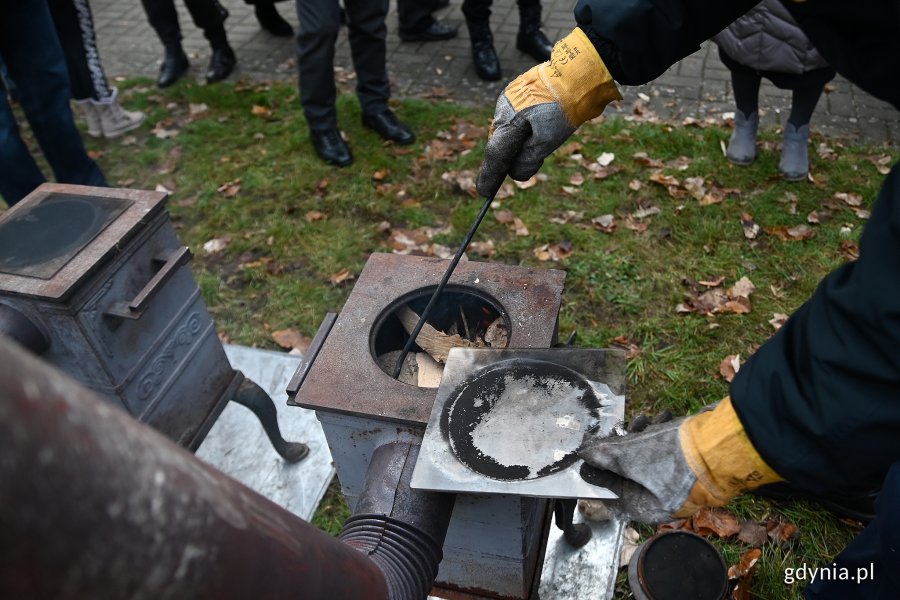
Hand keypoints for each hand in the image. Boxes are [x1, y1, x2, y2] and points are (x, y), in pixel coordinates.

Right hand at [476, 28, 620, 197]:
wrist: (578, 73)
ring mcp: (509, 99)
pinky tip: (538, 129)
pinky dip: (523, 130)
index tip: (484, 192)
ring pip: (509, 131)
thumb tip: (515, 173)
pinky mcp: (519, 93)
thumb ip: (527, 160)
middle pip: (500, 143)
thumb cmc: (563, 108)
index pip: (495, 154)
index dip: (489, 175)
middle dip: (507, 159)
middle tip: (515, 171)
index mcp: (508, 122)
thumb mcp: (547, 141)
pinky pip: (516, 119)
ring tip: (540, 142)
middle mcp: (503, 109)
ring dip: (519, 144)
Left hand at [579, 398, 781, 523]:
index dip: (599, 476)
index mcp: (649, 509)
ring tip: (644, 419)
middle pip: (628, 475)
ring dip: (641, 436)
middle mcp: (662, 500)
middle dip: (620, 450)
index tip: (588, 457)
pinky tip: (661, 418)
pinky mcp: (686, 464)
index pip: (614, 497)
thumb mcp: (631, 456)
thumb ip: (604, 456)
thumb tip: (584, 454)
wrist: (725, 443)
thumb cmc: (677, 458)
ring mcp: (675, 482)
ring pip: (646, 459)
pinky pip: (664, 451)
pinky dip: (659, 434)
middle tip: (615, 431)